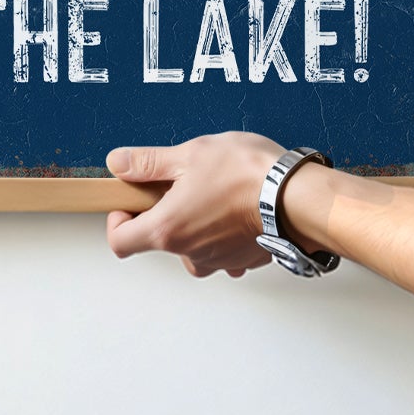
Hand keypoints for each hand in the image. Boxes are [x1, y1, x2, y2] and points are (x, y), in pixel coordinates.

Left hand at [104, 133, 283, 276]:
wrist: (296, 196)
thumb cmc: (246, 174)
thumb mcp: (190, 154)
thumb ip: (148, 162)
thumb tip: (118, 163)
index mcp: (167, 229)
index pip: (120, 242)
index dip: (117, 221)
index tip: (129, 202)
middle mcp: (189, 253)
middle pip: (158, 241)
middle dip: (163, 213)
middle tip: (180, 184)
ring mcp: (218, 260)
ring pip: (192, 247)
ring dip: (195, 225)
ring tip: (213, 192)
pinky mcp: (243, 260)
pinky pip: (222, 251)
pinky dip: (222, 233)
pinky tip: (235, 207)